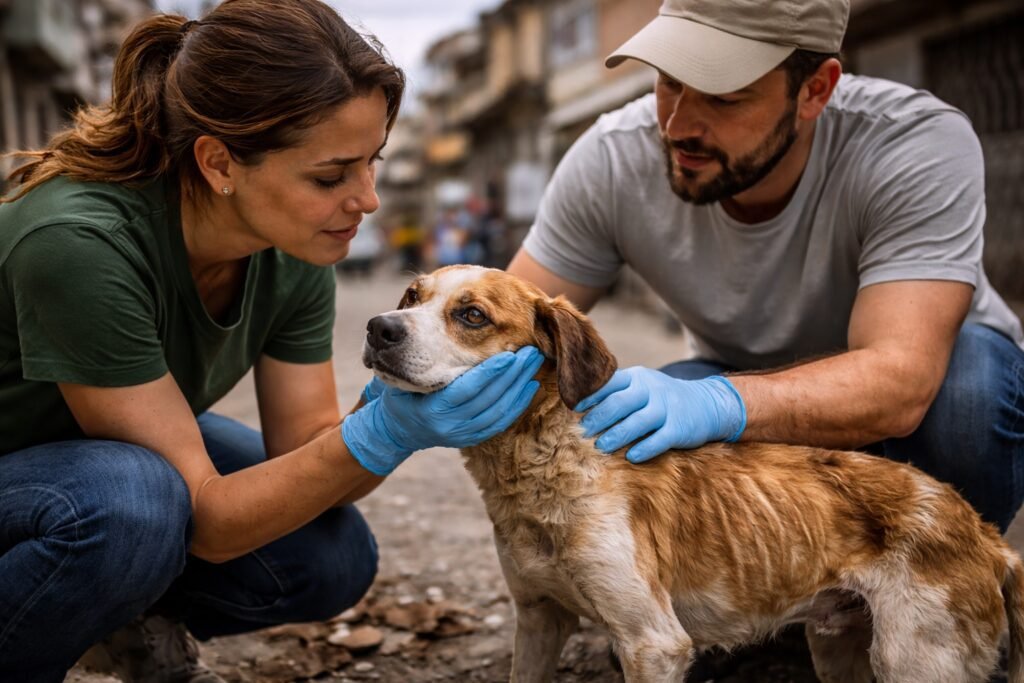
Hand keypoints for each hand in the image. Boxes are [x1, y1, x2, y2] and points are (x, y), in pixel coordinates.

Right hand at [342, 346, 543, 474]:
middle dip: (513, 375)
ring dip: (519, 386)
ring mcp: (461, 435)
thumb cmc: (398, 392)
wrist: (397, 429)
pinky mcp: (471, 438)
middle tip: (532, 351)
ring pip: (499, 412)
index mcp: (431, 410)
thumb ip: (415, 358)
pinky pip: (500, 423)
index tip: (509, 353)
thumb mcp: (399, 375)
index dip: (490, 372)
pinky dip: (517, 404)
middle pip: (489, 400)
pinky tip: (530, 387)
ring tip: (534, 363)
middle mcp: (448, 427)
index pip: (467, 389)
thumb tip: (418, 326)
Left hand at [576, 367, 745, 463]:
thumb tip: (580, 407)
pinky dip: (644, 449)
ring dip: (616, 435)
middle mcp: (652, 390)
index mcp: (637, 378)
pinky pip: (659, 440)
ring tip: (600, 447)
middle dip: (599, 418)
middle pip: (620, 403)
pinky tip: (631, 457)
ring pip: (637, 422)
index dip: (590, 396)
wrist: (707, 404)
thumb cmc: (662, 398)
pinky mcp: (680, 428)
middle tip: (582, 432)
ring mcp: (667, 409)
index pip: (610, 383)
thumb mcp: (642, 386)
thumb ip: (617, 392)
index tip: (574, 408)